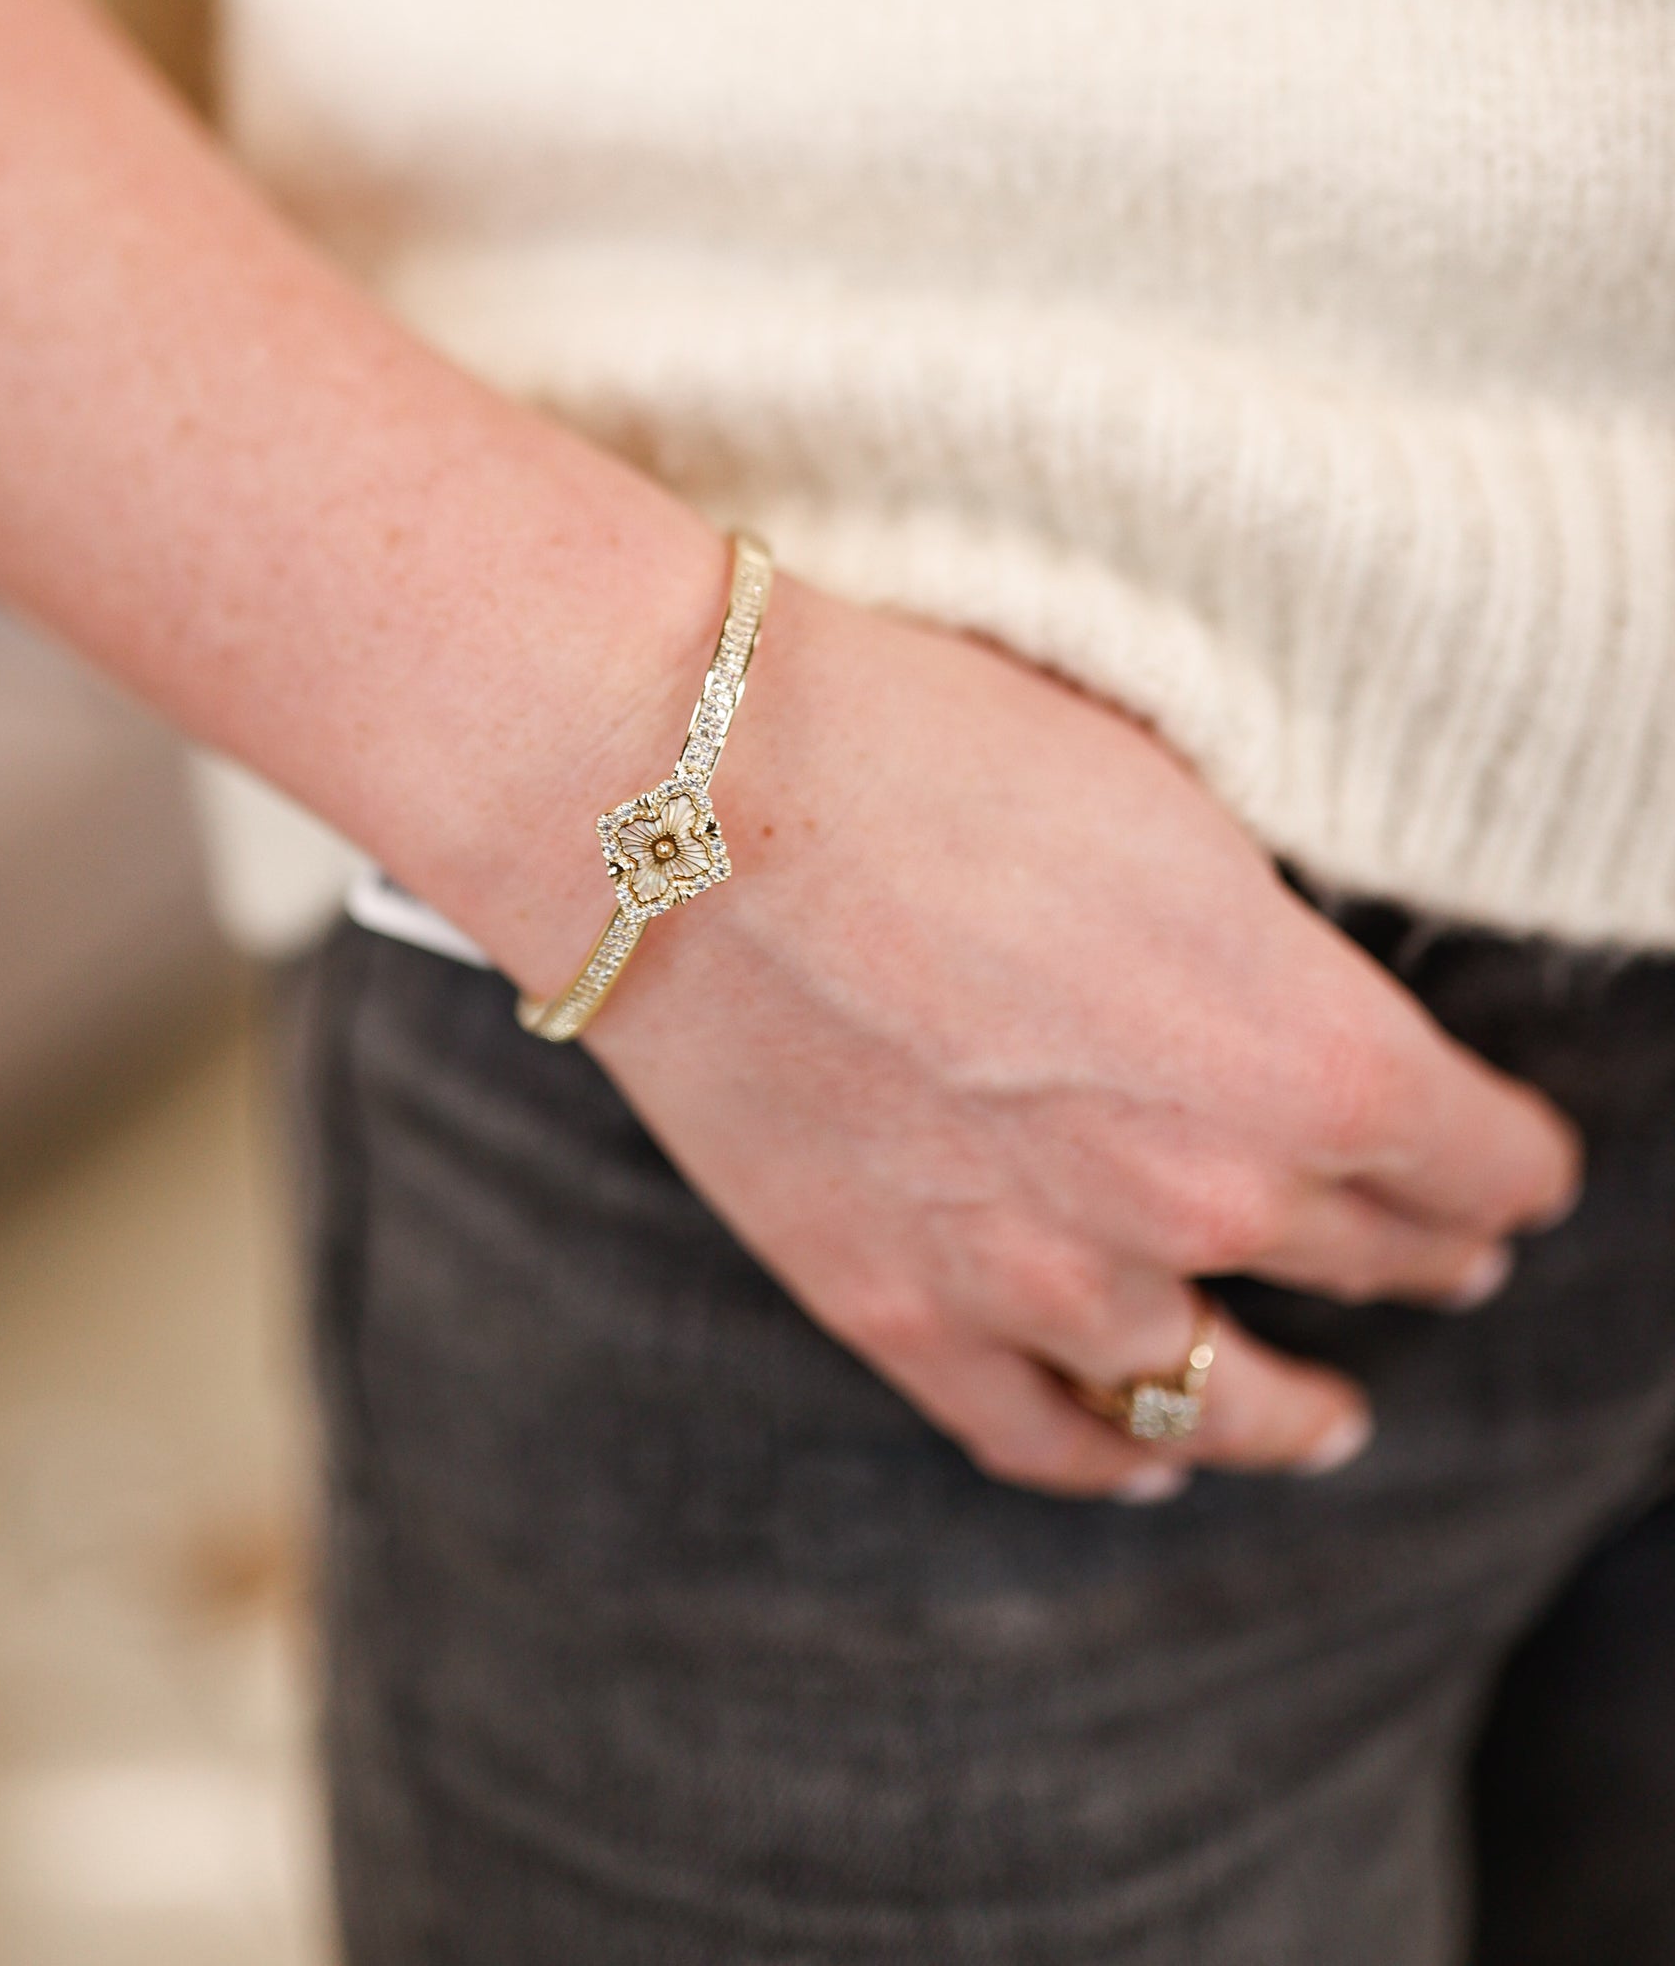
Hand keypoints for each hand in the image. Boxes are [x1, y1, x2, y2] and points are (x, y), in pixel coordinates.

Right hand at [583, 577, 1582, 1497]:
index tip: (1519, 1166)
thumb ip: (1264, 943)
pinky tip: (1150, 1458)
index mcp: (1303, 1050)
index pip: (1482, 1157)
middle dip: (1427, 1254)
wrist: (680, 795)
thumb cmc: (923, 740)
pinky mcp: (896, 1309)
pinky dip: (1112, 1460)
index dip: (1515, 1161)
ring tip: (1333, 1417)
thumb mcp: (1167, 799)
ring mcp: (1043, 1277)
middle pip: (1371, 1260)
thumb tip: (1284, 985)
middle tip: (1449, 1253)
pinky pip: (1041, 1437)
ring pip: (1224, 1396)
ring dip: (1299, 1411)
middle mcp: (1201, 1194)